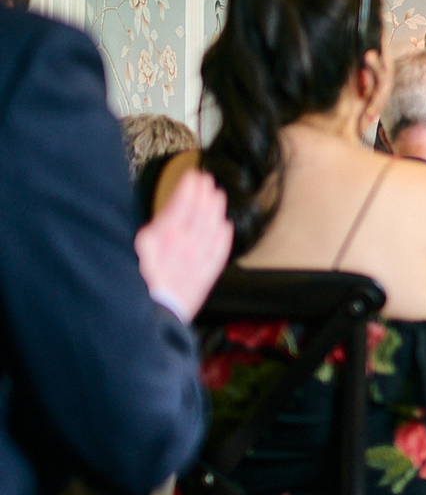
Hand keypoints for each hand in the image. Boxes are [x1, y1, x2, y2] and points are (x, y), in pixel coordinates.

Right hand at [136, 170, 231, 319]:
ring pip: (212, 230)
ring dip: (216, 210)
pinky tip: (226, 227)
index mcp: (161, 239)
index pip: (180, 206)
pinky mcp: (204, 278)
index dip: (189, 189)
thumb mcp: (130, 254)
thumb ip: (147, 235)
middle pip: (200, 214)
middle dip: (204, 195)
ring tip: (218, 196)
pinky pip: (219, 253)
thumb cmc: (132, 287)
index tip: (193, 176)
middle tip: (208, 180)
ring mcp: (197, 262)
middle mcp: (183, 247)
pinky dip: (224, 237)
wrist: (146, 319)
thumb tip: (159, 221)